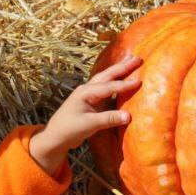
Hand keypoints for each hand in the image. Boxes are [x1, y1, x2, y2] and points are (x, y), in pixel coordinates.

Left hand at [29, 55, 142, 173]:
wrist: (55, 136)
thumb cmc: (69, 129)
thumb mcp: (89, 124)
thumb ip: (108, 119)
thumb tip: (129, 116)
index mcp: (85, 92)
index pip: (109, 87)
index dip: (124, 85)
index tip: (139, 81)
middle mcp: (87, 89)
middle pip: (107, 75)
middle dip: (122, 67)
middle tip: (137, 58)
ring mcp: (89, 94)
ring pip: (106, 78)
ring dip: (118, 70)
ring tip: (131, 61)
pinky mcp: (91, 101)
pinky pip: (106, 88)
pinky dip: (115, 81)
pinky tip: (122, 77)